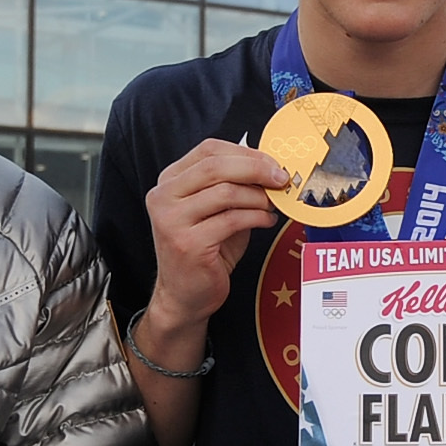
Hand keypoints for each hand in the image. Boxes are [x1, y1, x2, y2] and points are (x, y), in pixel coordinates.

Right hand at [142, 140, 287, 344]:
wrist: (185, 295)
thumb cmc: (205, 251)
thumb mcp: (217, 210)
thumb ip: (234, 186)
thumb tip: (271, 168)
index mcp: (170, 182)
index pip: (208, 150)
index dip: (246, 153)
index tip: (272, 163)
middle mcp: (163, 196)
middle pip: (215, 166)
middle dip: (256, 169)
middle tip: (281, 178)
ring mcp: (171, 220)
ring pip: (226, 192)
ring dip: (258, 197)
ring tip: (272, 205)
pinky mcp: (187, 243)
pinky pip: (231, 220)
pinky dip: (256, 217)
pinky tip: (266, 221)